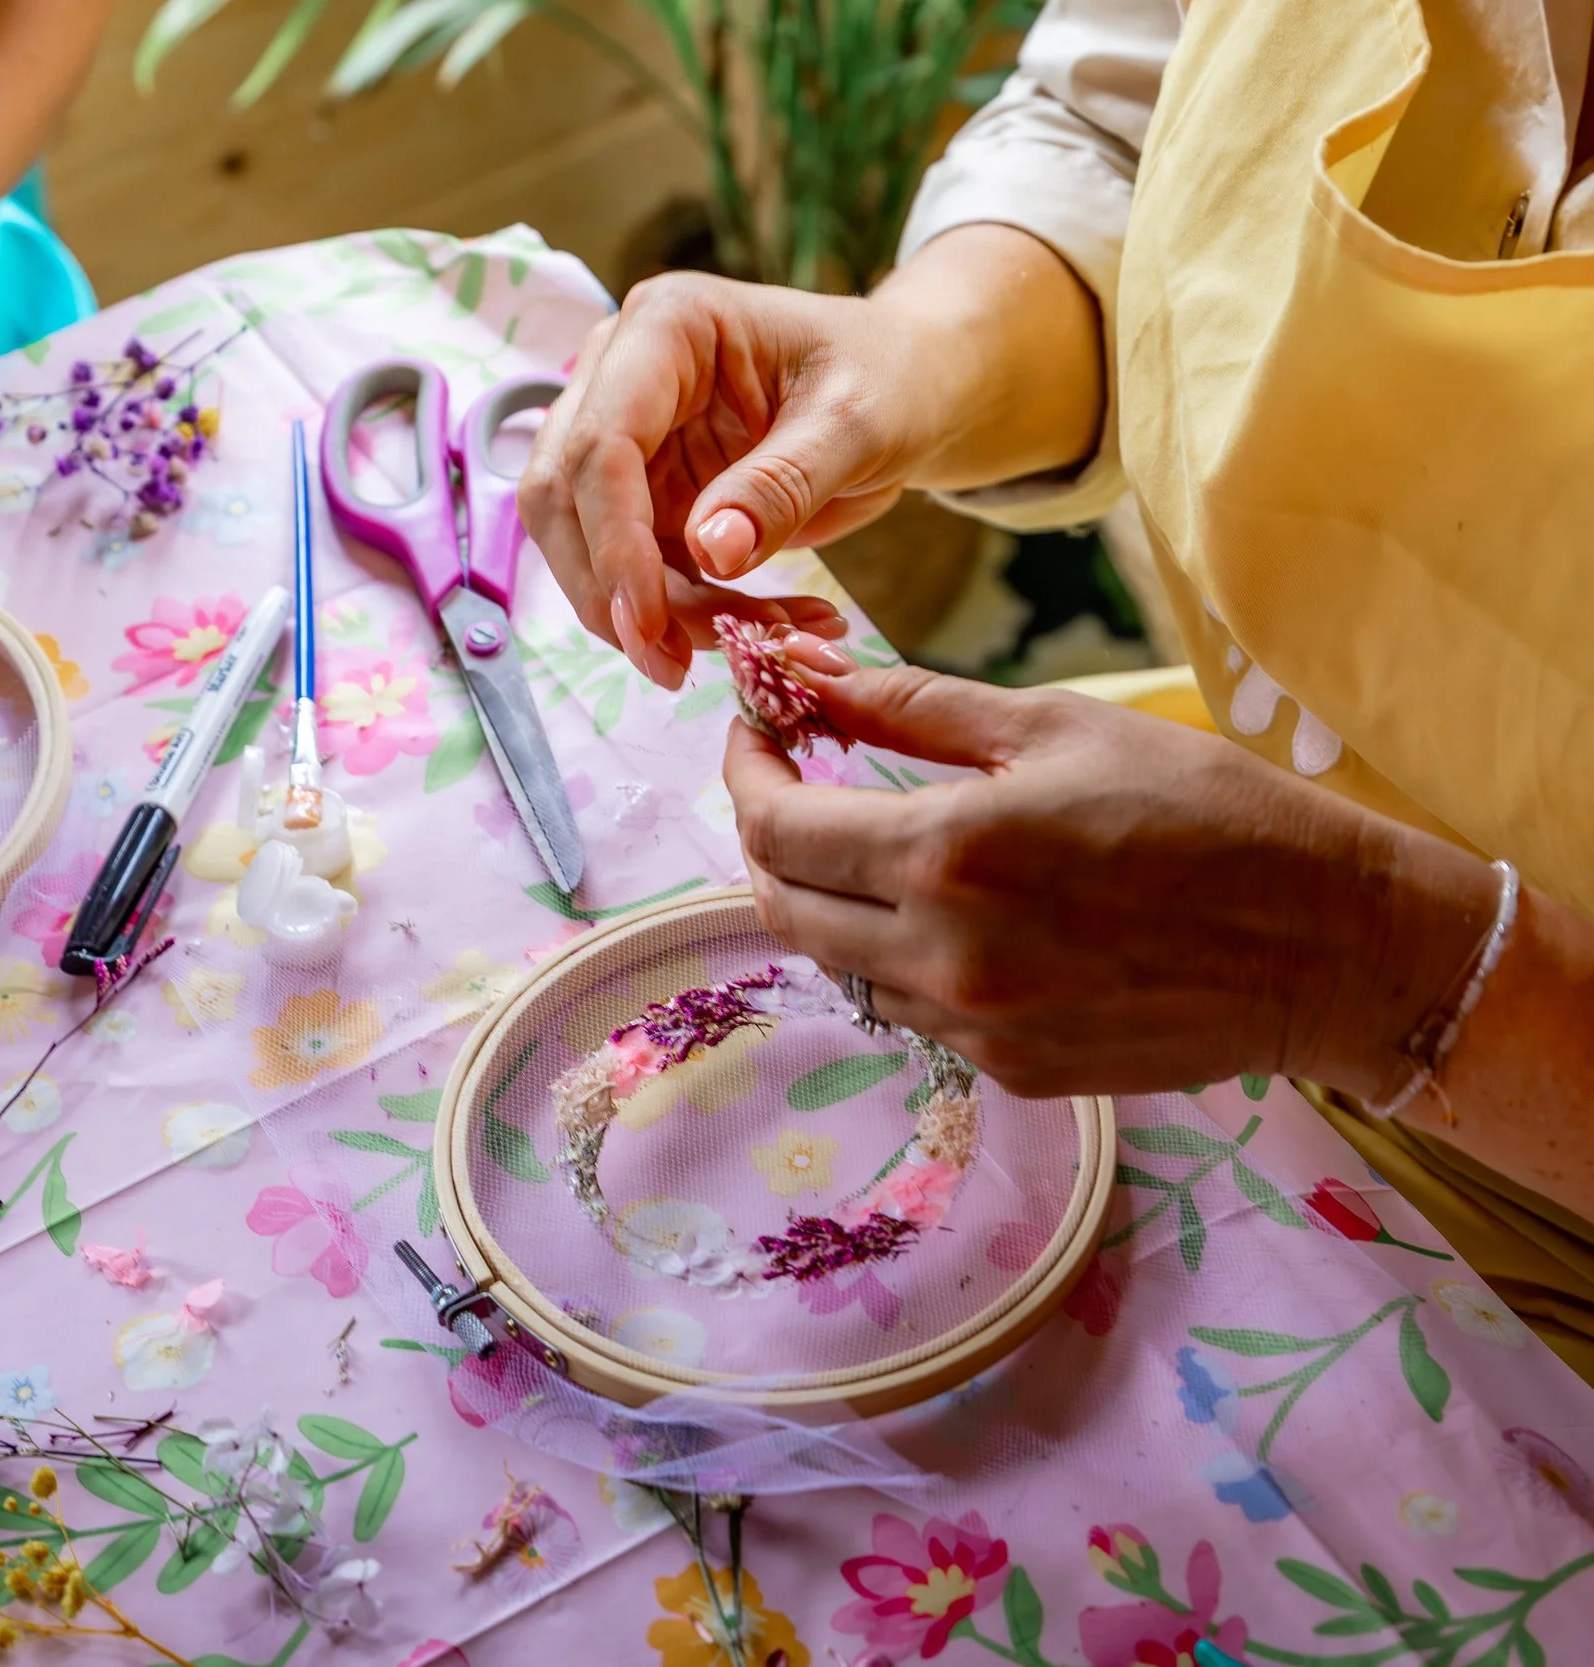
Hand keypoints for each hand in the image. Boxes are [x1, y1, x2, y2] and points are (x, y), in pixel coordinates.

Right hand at [519, 271, 931, 687]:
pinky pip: (632, 572)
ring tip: (747, 641)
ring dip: (647, 614)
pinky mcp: (642, 496)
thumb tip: (712, 552)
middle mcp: (620, 376)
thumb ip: (783, 484)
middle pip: (563, 499)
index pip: (602, 444)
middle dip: (610, 592)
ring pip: (585, 547)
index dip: (615, 542)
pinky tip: (756, 626)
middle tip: (674, 664)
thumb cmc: (891, 378)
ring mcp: (624, 439)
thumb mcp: (857, 424)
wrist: (909, 389)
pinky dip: (680, 616)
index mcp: (665, 327)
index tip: (650, 624)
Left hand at [722, 652, 1500, 1099]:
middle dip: (769, 839)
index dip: (746, 774)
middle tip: (792, 783)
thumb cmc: (1209, 812)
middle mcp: (944, 957)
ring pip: (841, 967)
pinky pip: (911, 1012)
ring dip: (834, 902)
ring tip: (877, 842)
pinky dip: (901, 956)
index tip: (756, 732)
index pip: (776, 829)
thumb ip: (915, 710)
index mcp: (949, 855)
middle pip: (784, 908)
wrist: (1329, 946)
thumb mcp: (1058, 728)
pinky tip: (954, 912)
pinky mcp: (1010, 1072)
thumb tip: (812, 676)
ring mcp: (974, 1028)